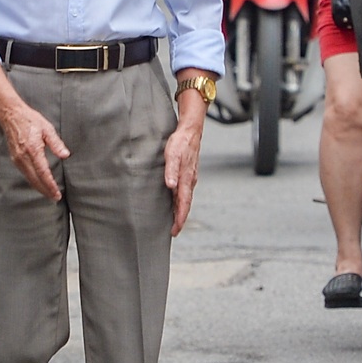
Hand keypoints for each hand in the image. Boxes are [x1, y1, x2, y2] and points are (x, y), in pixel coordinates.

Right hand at [0, 97, 68, 201]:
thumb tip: (65, 155)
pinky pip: (25, 174)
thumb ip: (56, 143)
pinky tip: (39, 183)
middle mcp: (23, 157)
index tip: (57, 193)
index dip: (50, 185)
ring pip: (29, 178)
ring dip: (39, 188)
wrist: (11, 115)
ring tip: (49, 194)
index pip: (43, 172)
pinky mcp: (14, 159)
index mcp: (33, 149)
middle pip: (35, 179)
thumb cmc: (30, 120)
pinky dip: (32, 181)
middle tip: (55, 198)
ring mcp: (17, 159)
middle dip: (45, 190)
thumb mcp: (47, 129)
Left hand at [165, 90, 206, 234]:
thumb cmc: (180, 143)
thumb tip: (170, 187)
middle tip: (173, 231)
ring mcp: (190, 178)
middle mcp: (190, 181)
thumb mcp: (172, 155)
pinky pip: (185, 191)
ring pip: (185, 199)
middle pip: (185, 205)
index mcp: (186, 180)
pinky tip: (175, 202)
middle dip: (180, 219)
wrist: (191, 130)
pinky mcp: (188, 173)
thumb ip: (170, 171)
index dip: (180, 219)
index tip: (175, 231)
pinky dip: (181, 201)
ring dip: (180, 211)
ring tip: (174, 221)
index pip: (183, 204)